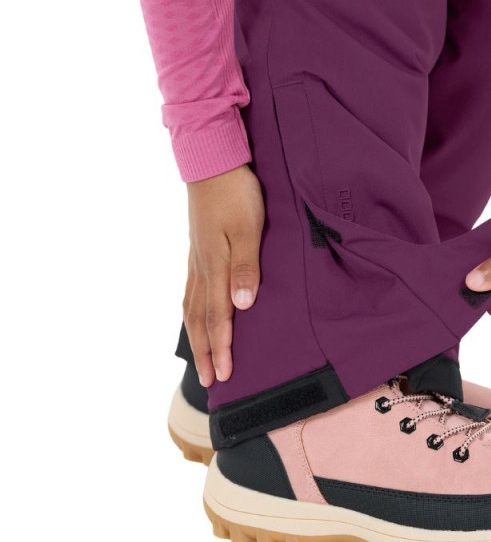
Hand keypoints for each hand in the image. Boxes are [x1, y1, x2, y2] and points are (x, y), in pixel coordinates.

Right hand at [183, 164, 265, 386]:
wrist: (213, 162)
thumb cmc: (236, 194)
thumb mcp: (249, 228)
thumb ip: (247, 267)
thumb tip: (241, 306)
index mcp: (215, 266)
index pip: (218, 317)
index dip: (222, 348)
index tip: (224, 376)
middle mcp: (202, 267)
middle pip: (200, 318)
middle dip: (206, 351)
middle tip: (210, 380)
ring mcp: (197, 258)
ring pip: (192, 306)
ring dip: (197, 335)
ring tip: (200, 357)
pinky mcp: (198, 248)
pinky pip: (191, 289)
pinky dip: (191, 311)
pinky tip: (193, 314)